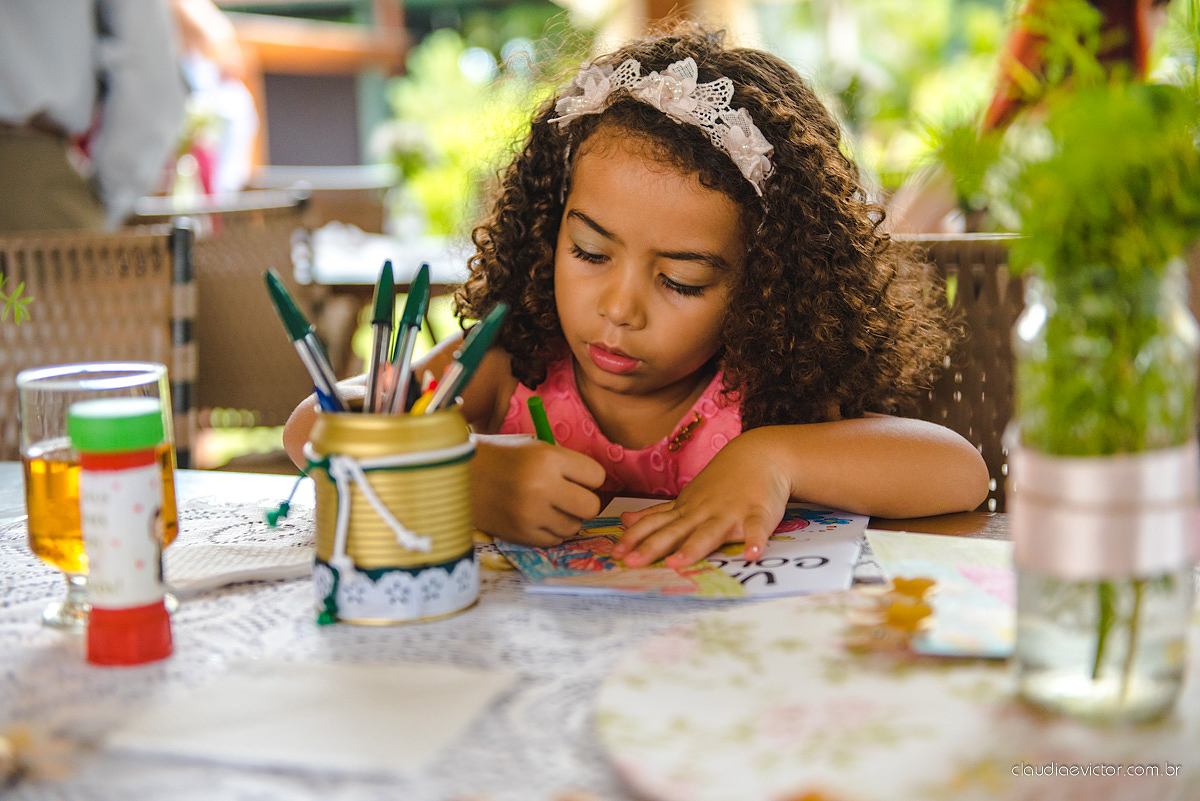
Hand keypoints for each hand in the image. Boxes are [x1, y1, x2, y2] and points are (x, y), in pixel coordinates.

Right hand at [472, 435, 605, 546]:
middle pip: (591, 507)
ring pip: (574, 527)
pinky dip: (550, 531)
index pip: (597, 476)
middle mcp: (542, 488)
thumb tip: (600, 487)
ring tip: (548, 506)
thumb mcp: (537, 448)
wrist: (462, 477)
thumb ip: (567, 465)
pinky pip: (555, 540)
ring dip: (566, 518)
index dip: (588, 477)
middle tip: (567, 496)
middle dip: (583, 502)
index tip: (575, 476)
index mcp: (548, 459)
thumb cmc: (504, 459)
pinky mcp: (522, 535)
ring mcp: (531, 515)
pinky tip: (536, 517)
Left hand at [612, 430, 790, 567]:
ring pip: (709, 533)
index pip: (655, 525)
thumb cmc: (722, 481)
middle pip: (674, 532)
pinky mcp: (757, 514)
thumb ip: (659, 513)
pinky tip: (752, 554)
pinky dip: (755, 540)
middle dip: (652, 547)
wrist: (759, 455)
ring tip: (677, 563)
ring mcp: (730, 513)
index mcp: (685, 510)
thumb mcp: (686, 497)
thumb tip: (624, 521)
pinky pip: (756, 529)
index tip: (614, 554)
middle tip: (631, 563)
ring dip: (693, 548)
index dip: (634, 538)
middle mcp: (703, 513)